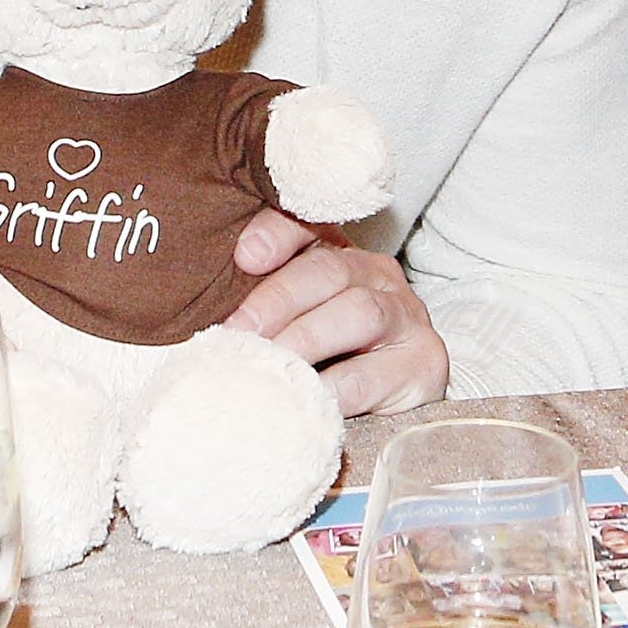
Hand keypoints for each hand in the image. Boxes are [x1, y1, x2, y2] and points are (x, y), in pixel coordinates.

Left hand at [229, 209, 449, 414]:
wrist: (400, 401)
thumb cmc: (327, 361)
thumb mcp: (291, 326)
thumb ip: (256, 311)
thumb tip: (203, 321)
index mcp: (340, 255)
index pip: (309, 225)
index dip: (277, 235)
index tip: (244, 256)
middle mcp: (377, 275)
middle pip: (330, 270)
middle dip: (278, 299)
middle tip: (238, 331)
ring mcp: (406, 316)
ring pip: (358, 312)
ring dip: (305, 340)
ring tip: (267, 364)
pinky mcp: (424, 362)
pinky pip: (372, 375)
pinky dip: (331, 390)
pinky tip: (303, 401)